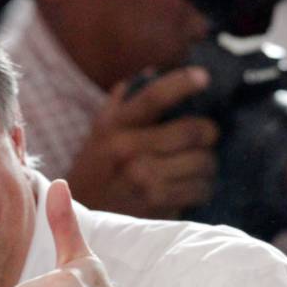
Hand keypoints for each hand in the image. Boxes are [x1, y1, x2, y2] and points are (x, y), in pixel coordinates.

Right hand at [66, 67, 217, 218]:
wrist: (79, 214)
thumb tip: (154, 72)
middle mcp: (127, 149)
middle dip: (208, 134)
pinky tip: (187, 186)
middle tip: (204, 138)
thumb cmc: (97, 168)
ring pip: (203, 162)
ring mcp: (142, 178)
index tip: (203, 77)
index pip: (153, 97)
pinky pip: (200, 189)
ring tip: (193, 166)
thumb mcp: (101, 132)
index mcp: (114, 126)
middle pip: (193, 131)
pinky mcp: (156, 203)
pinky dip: (201, 188)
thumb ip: (123, 102)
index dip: (182, 83)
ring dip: (206, 164)